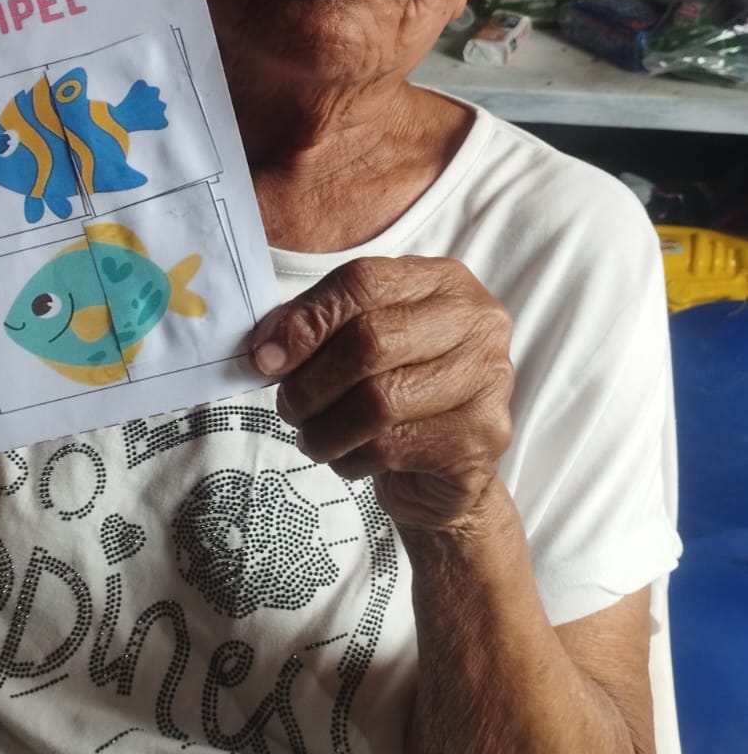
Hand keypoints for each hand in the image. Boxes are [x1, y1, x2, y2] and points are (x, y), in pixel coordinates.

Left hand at [251, 257, 513, 531]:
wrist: (443, 472)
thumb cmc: (396, 392)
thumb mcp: (359, 342)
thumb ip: (319, 328)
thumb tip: (268, 348)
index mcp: (443, 282)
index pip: (363, 282)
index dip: (306, 319)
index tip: (265, 355)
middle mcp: (477, 323)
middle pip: (370, 341)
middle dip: (311, 381)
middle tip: (289, 405)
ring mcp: (488, 380)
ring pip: (378, 401)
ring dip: (325, 428)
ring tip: (311, 436)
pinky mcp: (481, 437)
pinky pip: (392, 447)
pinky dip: (352, 457)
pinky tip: (350, 457)